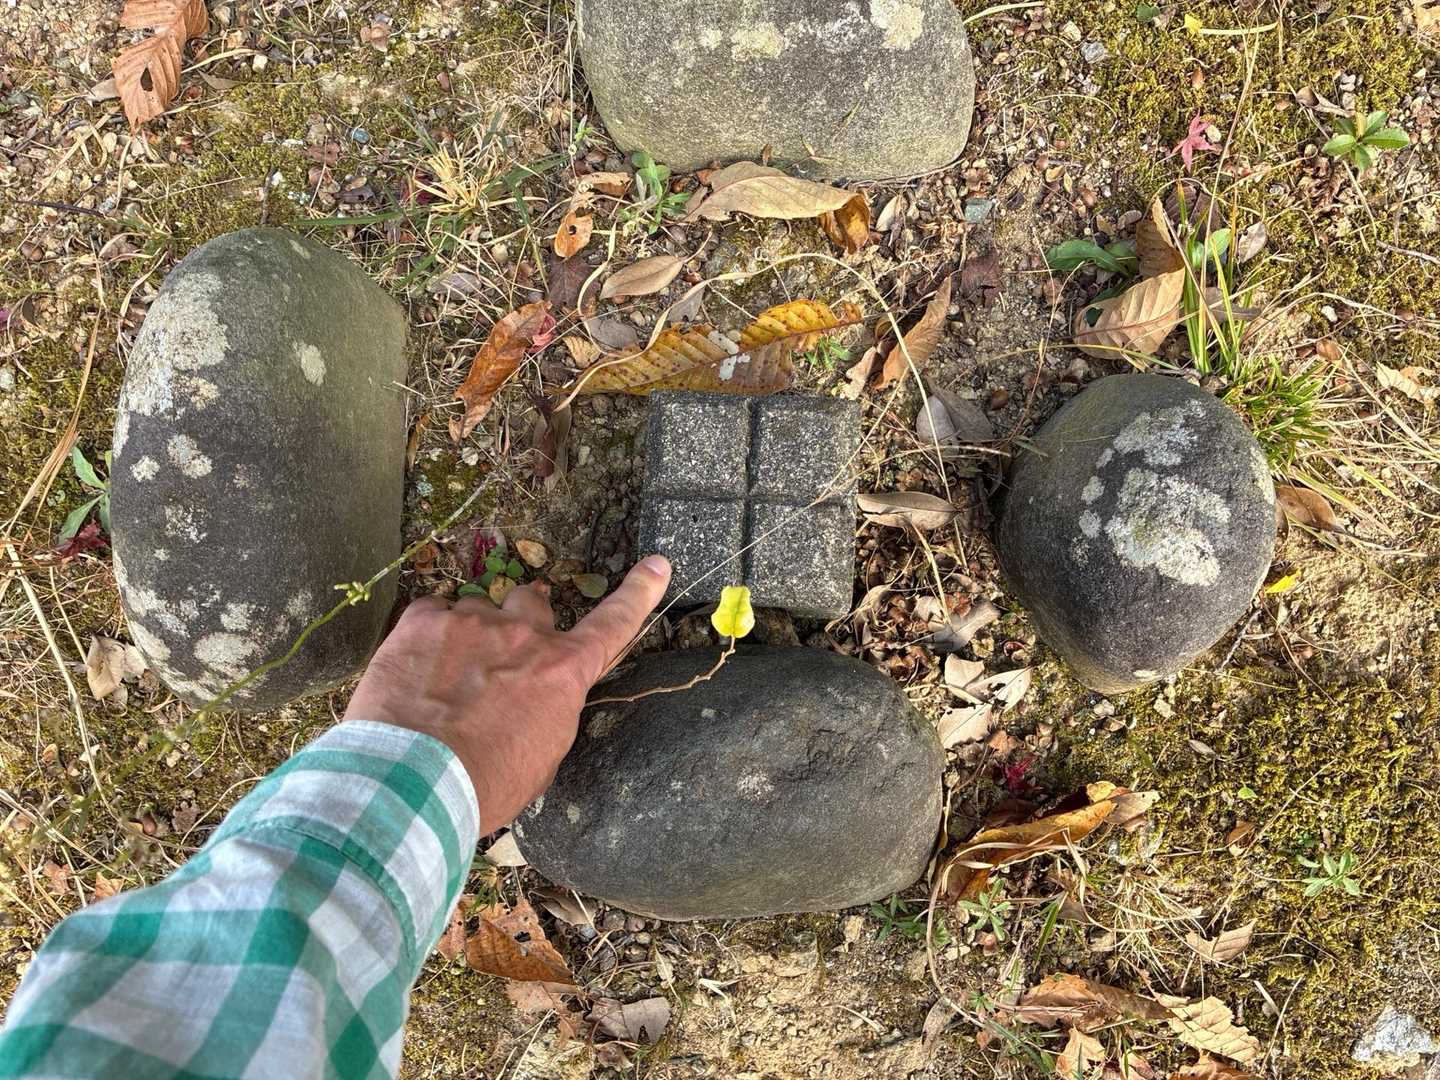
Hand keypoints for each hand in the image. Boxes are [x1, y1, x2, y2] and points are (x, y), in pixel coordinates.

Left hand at [343, 555, 670, 829]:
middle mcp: (523, 634)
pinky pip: (430, 613)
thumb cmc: (484, 784)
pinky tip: (413, 673)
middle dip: (523, 619)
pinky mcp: (422, 621)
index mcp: (563, 671)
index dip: (639, 592)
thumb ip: (547, 713)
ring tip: (442, 681)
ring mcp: (472, 621)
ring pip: (477, 610)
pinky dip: (426, 638)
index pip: (615, 623)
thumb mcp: (540, 759)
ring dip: (468, 636)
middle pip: (533, 602)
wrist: (412, 781)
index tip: (656, 567)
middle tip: (502, 649)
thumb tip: (537, 702)